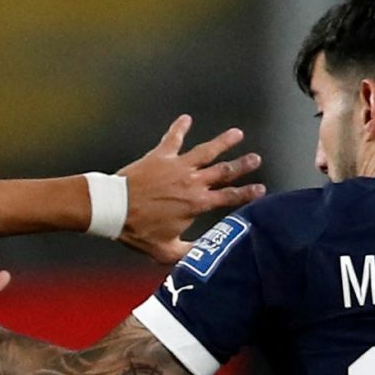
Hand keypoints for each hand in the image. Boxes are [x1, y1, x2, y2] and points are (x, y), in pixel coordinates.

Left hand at [117, 116, 264, 263]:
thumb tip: (206, 256)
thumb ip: (189, 252)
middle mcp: (192, 182)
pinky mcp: (160, 156)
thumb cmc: (138, 231)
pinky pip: (173, 138)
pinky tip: (186, 118)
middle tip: (256, 158)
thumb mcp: (166, 250)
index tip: (260, 189)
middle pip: (224, 171)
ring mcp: (177, 166)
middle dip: (242, 165)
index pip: (229, 197)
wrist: (113, 210)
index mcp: (197, 204)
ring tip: (237, 133)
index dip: (247, 193)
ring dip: (223, 142)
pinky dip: (180, 127)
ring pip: (206, 150)